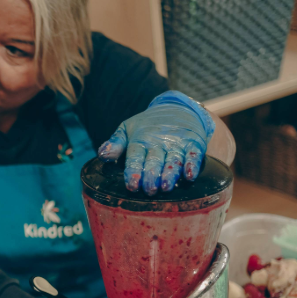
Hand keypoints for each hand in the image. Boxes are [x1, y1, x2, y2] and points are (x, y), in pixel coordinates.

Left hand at [98, 91, 214, 194]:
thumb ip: (115, 143)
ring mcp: (177, 143)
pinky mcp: (194, 143)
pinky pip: (194, 154)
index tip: (132, 185)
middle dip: (152, 175)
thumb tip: (102, 155)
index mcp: (140, 141)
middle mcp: (159, 142)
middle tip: (149, 190)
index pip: (135, 156)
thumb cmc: (147, 126)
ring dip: (170, 173)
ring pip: (173, 159)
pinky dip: (192, 164)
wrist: (177, 108)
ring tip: (166, 186)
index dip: (133, 170)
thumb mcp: (127, 129)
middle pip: (154, 160)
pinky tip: (190, 175)